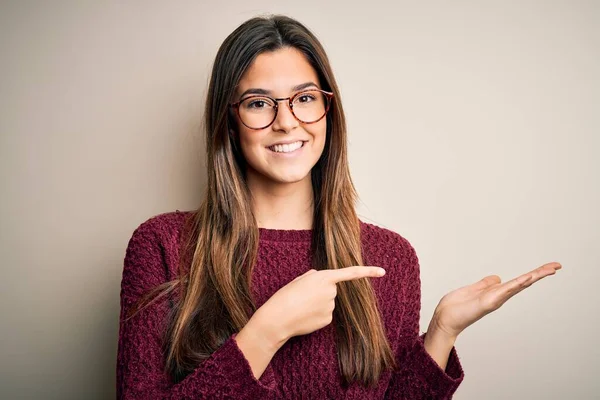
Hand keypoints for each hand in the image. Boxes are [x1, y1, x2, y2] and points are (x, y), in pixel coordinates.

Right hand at [254, 266, 385, 347]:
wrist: (278, 318)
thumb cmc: (285, 296)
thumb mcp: (299, 279)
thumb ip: (314, 277)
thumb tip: (323, 281)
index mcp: (324, 277)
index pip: (350, 273)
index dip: (368, 271)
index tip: (383, 272)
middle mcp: (331, 291)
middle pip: (331, 289)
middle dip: (320, 292)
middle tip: (302, 295)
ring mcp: (331, 306)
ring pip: (327, 303)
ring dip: (317, 304)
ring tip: (301, 306)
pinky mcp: (328, 319)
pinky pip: (325, 314)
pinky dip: (316, 315)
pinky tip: (305, 316)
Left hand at [428, 262, 561, 338]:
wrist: (445, 319)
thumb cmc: (457, 307)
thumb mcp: (473, 290)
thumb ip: (485, 284)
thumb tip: (497, 278)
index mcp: (496, 292)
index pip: (519, 281)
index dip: (533, 273)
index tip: (549, 267)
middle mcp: (499, 296)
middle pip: (524, 282)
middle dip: (540, 274)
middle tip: (557, 265)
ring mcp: (495, 300)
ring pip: (518, 286)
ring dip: (533, 277)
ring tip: (549, 269)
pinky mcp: (487, 303)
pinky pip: (504, 292)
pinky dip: (516, 285)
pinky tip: (527, 278)